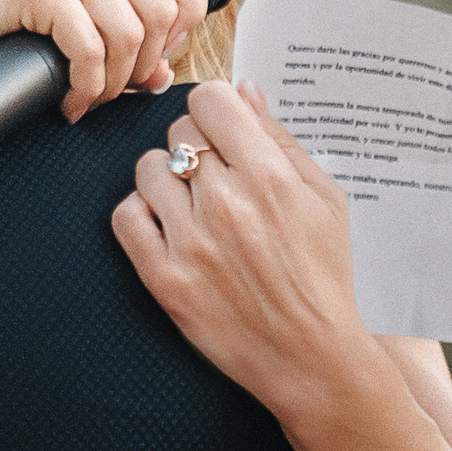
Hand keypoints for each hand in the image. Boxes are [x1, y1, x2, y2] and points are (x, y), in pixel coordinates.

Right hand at [0, 0, 208, 114]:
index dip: (190, 11)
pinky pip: (91, 52)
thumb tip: (164, 71)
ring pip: (132, 34)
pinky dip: (86, 89)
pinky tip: (67, 100)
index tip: (159, 50)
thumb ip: (117, 19)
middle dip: (147, 63)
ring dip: (114, 83)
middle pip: (165, 8)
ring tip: (87, 97)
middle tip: (115, 88)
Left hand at [111, 80, 369, 418]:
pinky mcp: (165, 280)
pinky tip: (170, 226)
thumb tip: (244, 92)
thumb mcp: (325, 197)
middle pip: (180, 131)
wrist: (311, 357)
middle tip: (218, 176)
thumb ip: (280, 139)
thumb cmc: (323, 275)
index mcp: (268, 176)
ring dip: (169, 179)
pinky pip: (126, 216)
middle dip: (199, 146)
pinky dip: (143, 214)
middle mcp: (225, 204)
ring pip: (148, 168)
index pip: (210, 99)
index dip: (216, 110)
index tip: (223, 129)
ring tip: (194, 204)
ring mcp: (190, 243)